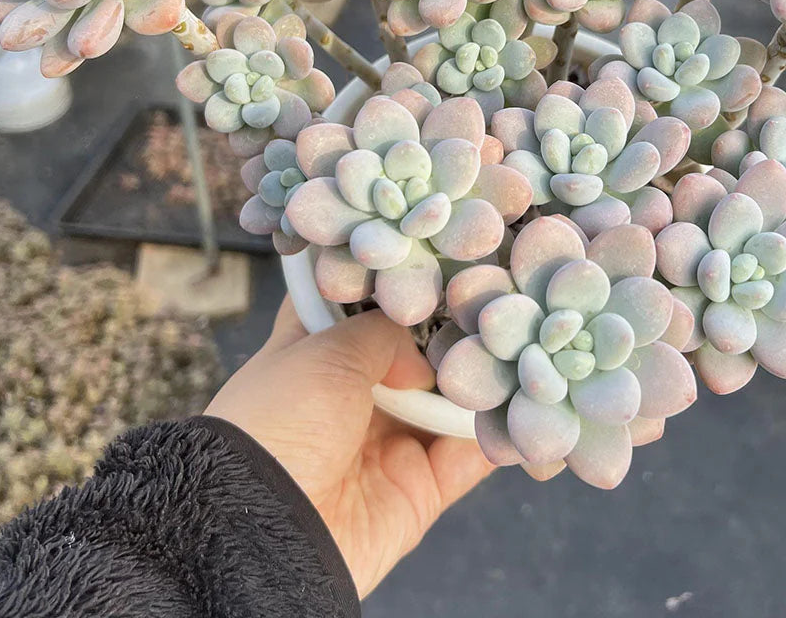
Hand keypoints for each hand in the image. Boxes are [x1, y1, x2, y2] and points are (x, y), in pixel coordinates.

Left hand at [206, 300, 494, 596]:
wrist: (267, 527)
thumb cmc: (281, 423)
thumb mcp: (328, 352)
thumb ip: (385, 333)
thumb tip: (424, 358)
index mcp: (317, 353)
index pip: (362, 307)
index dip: (397, 285)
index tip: (440, 259)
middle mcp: (353, 394)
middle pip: (416, 354)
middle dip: (451, 335)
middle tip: (489, 308)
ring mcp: (386, 443)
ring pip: (448, 403)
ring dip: (477, 383)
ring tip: (510, 352)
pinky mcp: (416, 490)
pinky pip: (466, 459)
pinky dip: (494, 437)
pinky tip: (518, 406)